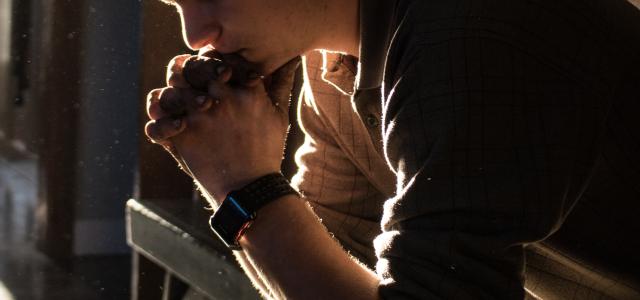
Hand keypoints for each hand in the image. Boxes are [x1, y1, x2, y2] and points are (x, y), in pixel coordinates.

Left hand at [145, 52, 300, 201]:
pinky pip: (159, 122)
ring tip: (180, 105)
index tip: (214, 70)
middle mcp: (223, 100)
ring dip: (172, 95)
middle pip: (193, 67)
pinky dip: (160, 124)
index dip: (214, 59)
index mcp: (248, 90)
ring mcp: (200, 118)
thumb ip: (281, 83)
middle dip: (189, 70)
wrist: (251, 189)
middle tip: (190, 80)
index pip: (222, 57)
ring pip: (171, 89)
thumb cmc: (267, 150)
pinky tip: (172, 127)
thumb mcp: (279, 114)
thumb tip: (291, 58)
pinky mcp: (184, 137)